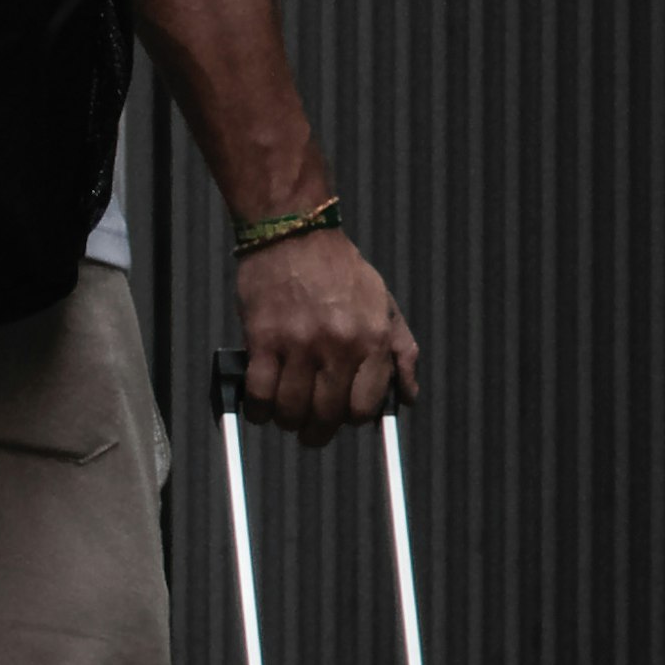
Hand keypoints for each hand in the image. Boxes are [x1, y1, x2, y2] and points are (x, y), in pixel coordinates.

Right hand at [233, 223, 418, 444]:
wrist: (295, 232)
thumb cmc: (339, 270)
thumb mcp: (383, 304)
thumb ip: (400, 352)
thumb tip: (407, 397)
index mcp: (372, 338)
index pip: (364, 406)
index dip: (350, 420)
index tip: (339, 417)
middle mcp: (339, 344)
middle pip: (326, 415)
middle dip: (316, 432)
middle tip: (307, 430)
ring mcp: (300, 343)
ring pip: (291, 410)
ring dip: (285, 421)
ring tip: (283, 414)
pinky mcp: (264, 339)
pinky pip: (259, 394)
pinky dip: (257, 409)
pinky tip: (259, 405)